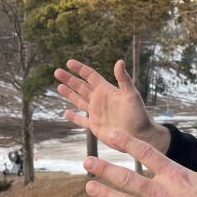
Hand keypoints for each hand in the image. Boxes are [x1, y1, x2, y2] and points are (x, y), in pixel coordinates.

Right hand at [54, 59, 169, 152]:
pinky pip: (81, 121)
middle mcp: (99, 100)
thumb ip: (123, 79)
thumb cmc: (138, 114)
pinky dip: (73, 117)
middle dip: (69, 79)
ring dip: (69, 94)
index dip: (80, 69)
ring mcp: (96, 113)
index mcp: (106, 90)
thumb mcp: (131, 94)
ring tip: (58, 87)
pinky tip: (66, 112)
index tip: (69, 62)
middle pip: (81, 86)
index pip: (90, 76)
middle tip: (57, 72)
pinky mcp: (95, 126)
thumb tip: (119, 61)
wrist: (140, 135)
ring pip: (79, 101)